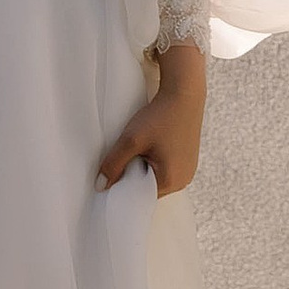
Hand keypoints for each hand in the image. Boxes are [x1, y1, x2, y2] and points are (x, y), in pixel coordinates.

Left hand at [98, 42, 204, 197]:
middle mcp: (183, 180)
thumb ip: (113, 164)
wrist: (184, 92)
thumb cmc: (160, 116)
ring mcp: (188, 170)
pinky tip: (151, 145)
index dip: (124, 186)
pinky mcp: (188, 159)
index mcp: (171, 181)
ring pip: (157, 177)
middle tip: (125, 155)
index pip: (140, 196)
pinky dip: (155, 161)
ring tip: (139, 147)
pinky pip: (166, 168)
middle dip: (134, 176)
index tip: (113, 173)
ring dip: (144, 167)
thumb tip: (100, 186)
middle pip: (148, 188)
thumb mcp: (131, 140)